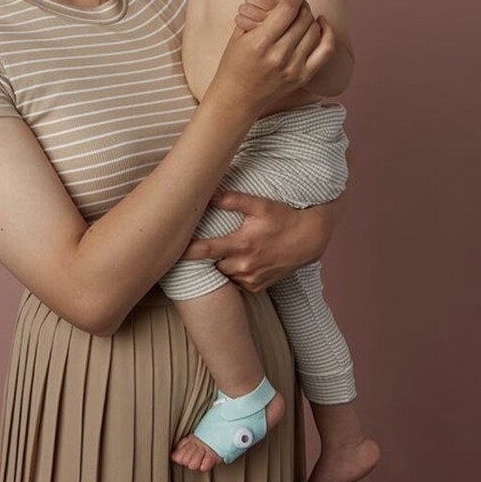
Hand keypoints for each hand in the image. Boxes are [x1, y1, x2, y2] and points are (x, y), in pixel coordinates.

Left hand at [180, 163, 350, 291]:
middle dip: (207, 257)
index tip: (170, 250)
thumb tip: (209, 194)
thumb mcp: (260, 205)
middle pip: (212, 265)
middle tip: (201, 246)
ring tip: (226, 252)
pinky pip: (238, 283)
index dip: (186, 251)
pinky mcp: (259, 287)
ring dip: (222, 266)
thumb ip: (233, 200)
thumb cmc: (284, 218)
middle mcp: (245, 265)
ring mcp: (252, 278)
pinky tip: (241, 261)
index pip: (205, 250)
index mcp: (241, 244)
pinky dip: (236, 274)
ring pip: (225, 276)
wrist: (309, 239)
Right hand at [211, 0, 333, 115]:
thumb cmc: (233, 64)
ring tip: (303, 11)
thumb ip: (256, 9)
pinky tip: (321, 23)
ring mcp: (293, 68)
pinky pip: (325, 50)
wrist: (237, 99)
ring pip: (314, 30)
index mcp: (259, 43)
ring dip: (311, 16)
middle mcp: (279, 55)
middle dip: (302, 3)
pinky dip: (327, 33)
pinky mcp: (302, 77)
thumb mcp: (238, 35)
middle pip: (303, 18)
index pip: (287, 9)